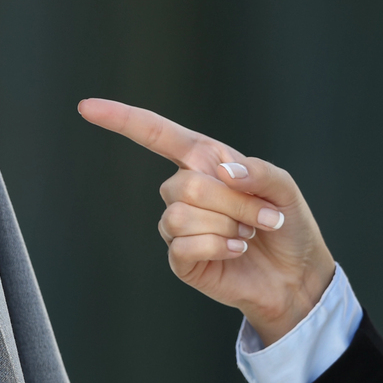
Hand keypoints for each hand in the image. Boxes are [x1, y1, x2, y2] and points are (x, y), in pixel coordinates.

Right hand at [78, 99, 333, 341]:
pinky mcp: (181, 257)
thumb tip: (222, 171)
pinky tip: (236, 249)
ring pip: (181, 214)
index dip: (121, 119)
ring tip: (247, 233)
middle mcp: (185, 188)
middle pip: (185, 184)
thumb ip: (257, 171)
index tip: (86, 107)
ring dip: (226, 225)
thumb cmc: (288, 225)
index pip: (156, 134)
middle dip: (232, 202)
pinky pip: (183, 244)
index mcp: (205, 160)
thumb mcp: (284, 187)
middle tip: (262, 217)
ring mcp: (179, 224)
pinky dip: (218, 245)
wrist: (295, 275)